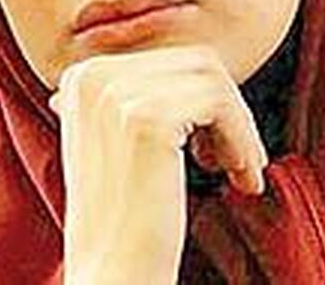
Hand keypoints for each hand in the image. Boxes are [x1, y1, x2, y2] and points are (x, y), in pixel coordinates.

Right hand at [51, 45, 267, 284]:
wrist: (112, 273)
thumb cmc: (126, 216)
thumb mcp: (122, 140)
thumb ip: (141, 97)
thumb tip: (195, 65)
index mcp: (82, 77)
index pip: (171, 61)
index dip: (206, 103)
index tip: (214, 150)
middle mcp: (91, 75)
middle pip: (196, 63)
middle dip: (227, 110)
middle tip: (234, 162)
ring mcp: (115, 94)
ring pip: (213, 79)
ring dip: (239, 126)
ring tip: (239, 170)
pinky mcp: (145, 118)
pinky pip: (221, 103)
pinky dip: (242, 139)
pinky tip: (238, 178)